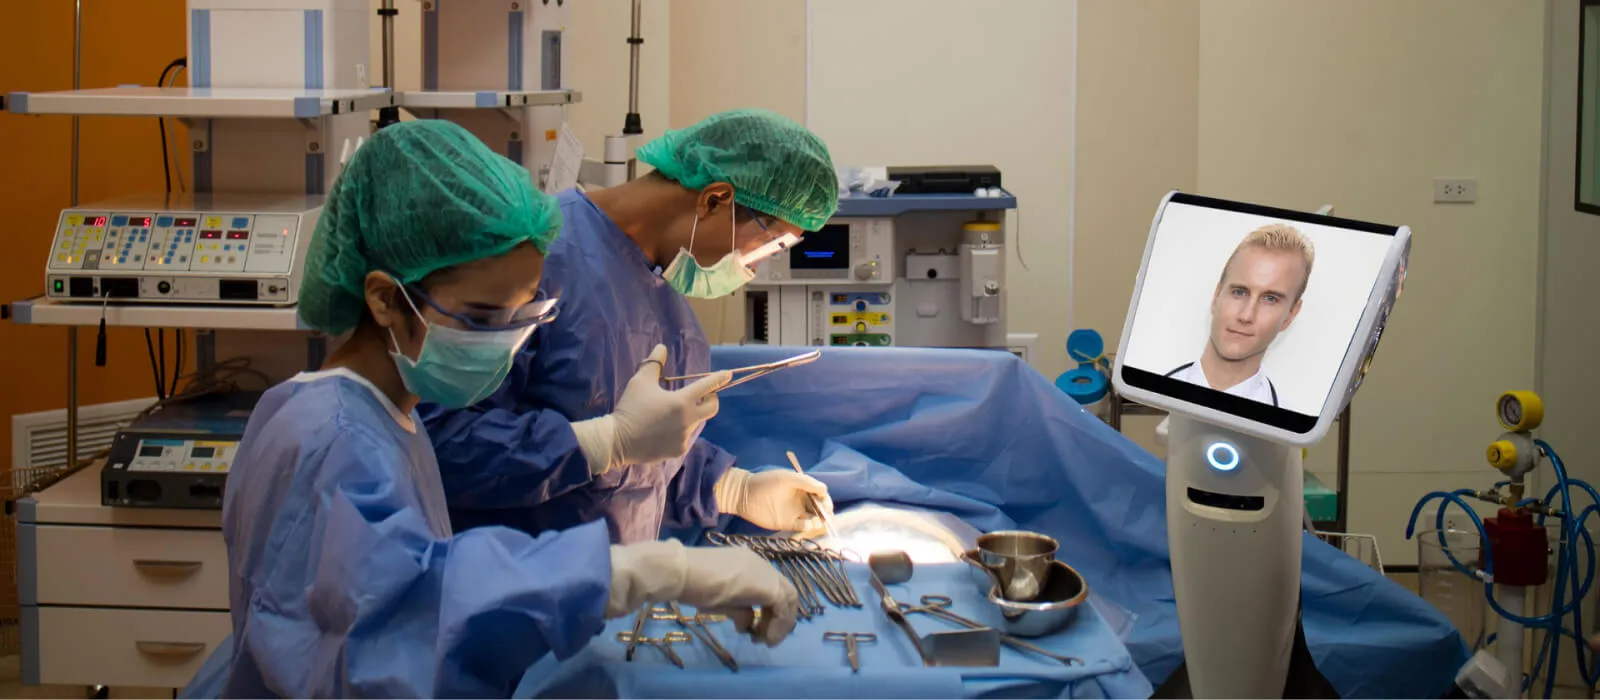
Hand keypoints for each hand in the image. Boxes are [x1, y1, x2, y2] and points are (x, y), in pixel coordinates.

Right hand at [570, 345, 730, 473]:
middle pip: (712, 407)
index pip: (707, 386)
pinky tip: (664, 429)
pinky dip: (680, 430)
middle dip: (711, 399)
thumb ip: (654, 364)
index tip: (727, 375)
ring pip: (697, 422)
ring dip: (691, 415)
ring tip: (672, 413)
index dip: (719, 379)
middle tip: (701, 395)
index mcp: (682, 401)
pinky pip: (685, 437)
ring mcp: (685, 437)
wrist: (617, 441)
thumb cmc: (630, 408)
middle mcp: (688, 420)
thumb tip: (662, 348)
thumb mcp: (640, 381)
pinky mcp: (679, 450)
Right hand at [605, 540, 799, 645]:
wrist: (682, 573)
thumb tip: (746, 624)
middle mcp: (761, 565)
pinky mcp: (767, 586)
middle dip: (777, 619)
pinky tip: (765, 639)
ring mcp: (766, 573)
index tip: (756, 630)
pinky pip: (783, 608)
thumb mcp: (719, 600)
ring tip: (764, 641)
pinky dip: (778, 626)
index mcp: (749, 564)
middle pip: (783, 593)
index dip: (768, 611)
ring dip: (779, 624)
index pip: (770, 588)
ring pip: (788, 600)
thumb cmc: (692, 583)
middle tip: (763, 638)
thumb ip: (737, 609)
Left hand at [714, 467, 833, 531]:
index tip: (826, 505)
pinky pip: (802, 527)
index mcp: (803, 489)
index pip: (821, 496)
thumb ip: (807, 482)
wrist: (745, 494)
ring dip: (819, 521)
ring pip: (813, 519)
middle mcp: (801, 501)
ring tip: (818, 521)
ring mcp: (794, 513)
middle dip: (825, 513)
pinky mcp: (787, 524)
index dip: (826, 501)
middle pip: (819, 509)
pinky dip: (808, 527)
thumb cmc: (767, 482)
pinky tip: (808, 524)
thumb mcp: (788, 478)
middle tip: (826, 517)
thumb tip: (824, 490)